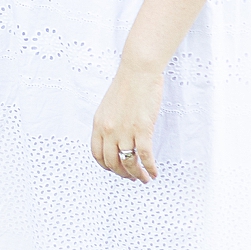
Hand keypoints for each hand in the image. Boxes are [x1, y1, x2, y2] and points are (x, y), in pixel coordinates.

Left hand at [90, 63, 163, 182]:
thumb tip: (115, 140)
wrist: (138, 71)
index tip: (115, 169)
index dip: (106, 166)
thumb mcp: (108, 106)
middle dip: (122, 174)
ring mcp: (124, 131)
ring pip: (128, 163)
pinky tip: (153, 172)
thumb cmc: (127, 84)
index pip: (97, 154)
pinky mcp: (141, 129)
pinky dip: (149, 167)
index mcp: (99, 123)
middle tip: (131, 177)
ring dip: (137, 175)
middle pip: (112, 162)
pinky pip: (144, 156)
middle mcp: (109, 130)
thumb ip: (109, 124)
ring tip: (144, 178)